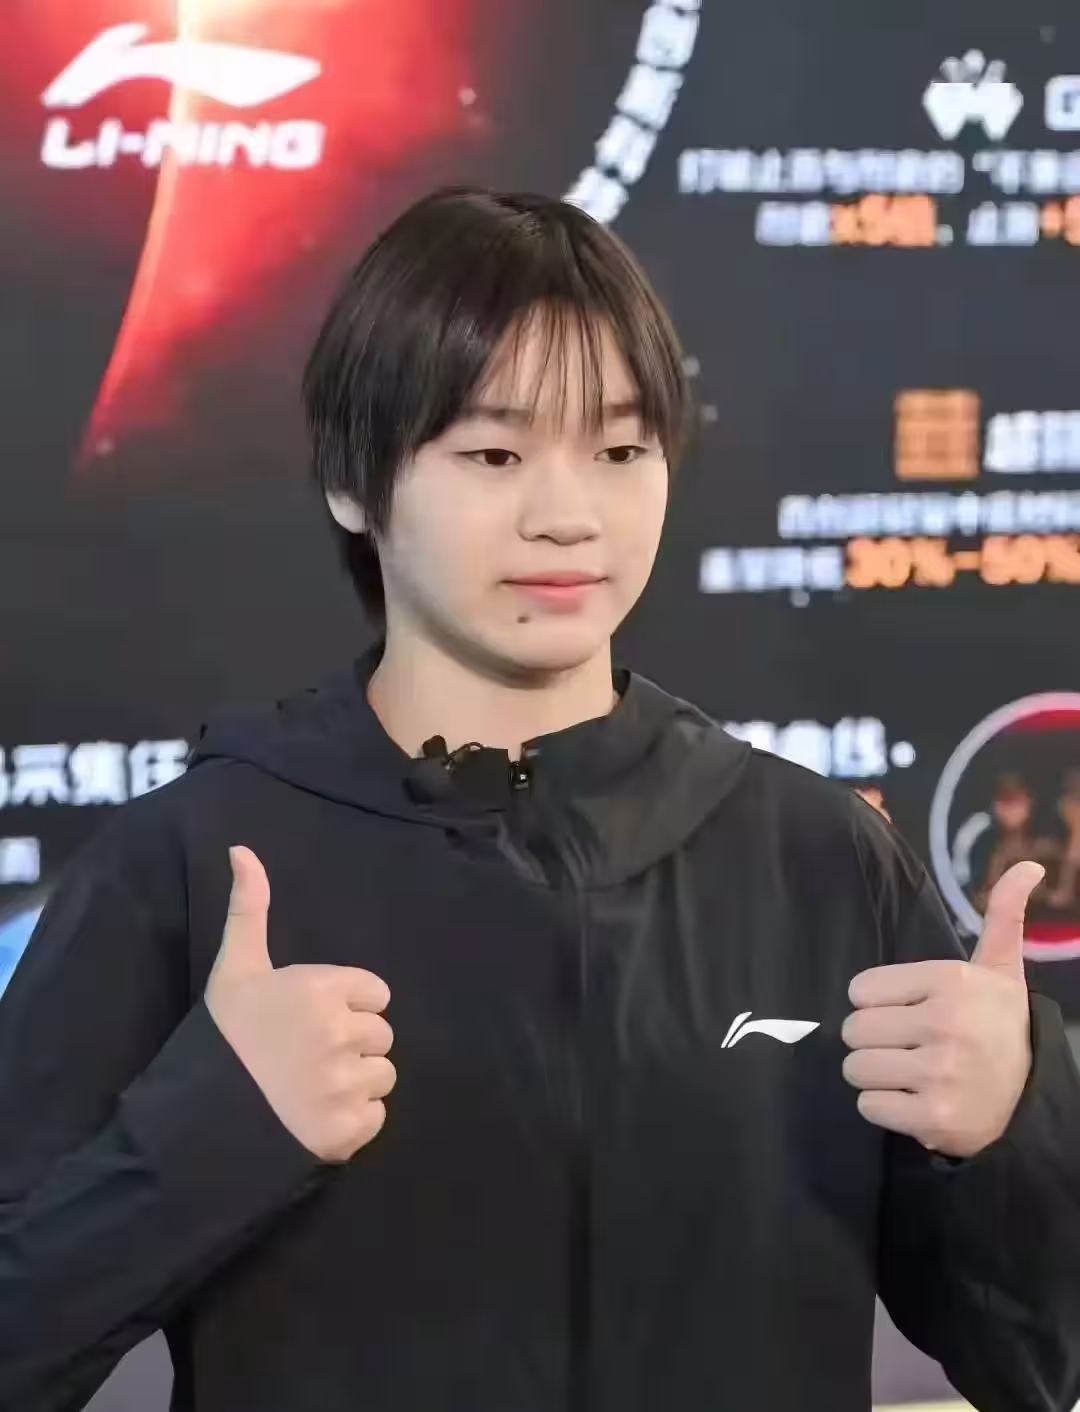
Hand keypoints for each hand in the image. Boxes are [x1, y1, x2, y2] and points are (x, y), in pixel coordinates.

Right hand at [204, 847, 395, 1163]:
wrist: (200, 1118)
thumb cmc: (224, 1035)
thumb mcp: (235, 967)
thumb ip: (249, 908)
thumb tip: (242, 848)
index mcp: (323, 989)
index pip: (376, 993)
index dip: (348, 1005)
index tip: (311, 1018)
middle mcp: (340, 1033)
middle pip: (382, 1035)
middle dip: (353, 1043)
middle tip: (308, 1055)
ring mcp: (344, 1085)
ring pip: (382, 1076)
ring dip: (356, 1083)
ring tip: (312, 1087)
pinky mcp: (347, 1132)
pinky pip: (376, 1117)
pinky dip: (353, 1121)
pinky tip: (316, 1115)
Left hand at [841, 862, 1042, 1157]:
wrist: (1031, 1095)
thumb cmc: (999, 1023)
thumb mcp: (1000, 967)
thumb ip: (1001, 914)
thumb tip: (1029, 866)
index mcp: (950, 980)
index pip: (860, 989)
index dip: (876, 1003)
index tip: (906, 1010)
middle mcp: (945, 1024)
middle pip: (854, 1029)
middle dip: (872, 1039)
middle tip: (903, 1044)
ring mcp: (940, 1073)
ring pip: (856, 1068)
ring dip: (875, 1074)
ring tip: (907, 1071)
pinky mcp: (934, 1117)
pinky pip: (870, 1106)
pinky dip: (885, 1107)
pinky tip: (913, 1099)